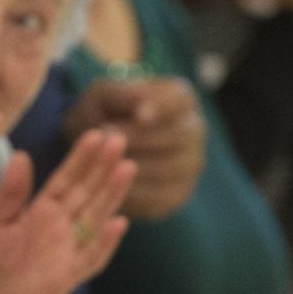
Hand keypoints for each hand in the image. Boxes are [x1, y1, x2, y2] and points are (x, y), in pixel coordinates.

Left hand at [0, 129, 134, 293]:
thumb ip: (11, 193)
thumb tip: (21, 154)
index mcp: (43, 213)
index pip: (66, 180)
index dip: (81, 159)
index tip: (96, 134)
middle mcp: (61, 229)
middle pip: (85, 193)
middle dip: (101, 167)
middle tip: (119, 137)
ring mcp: (68, 252)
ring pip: (94, 217)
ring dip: (111, 194)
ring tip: (127, 167)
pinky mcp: (68, 276)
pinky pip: (90, 258)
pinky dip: (104, 242)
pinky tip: (118, 223)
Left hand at [66, 77, 204, 218]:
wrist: (99, 147)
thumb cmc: (103, 113)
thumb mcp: (105, 97)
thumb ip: (123, 98)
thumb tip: (142, 116)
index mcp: (179, 99)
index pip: (178, 100)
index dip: (162, 107)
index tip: (140, 115)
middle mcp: (193, 130)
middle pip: (179, 135)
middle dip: (141, 139)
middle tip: (108, 140)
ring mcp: (189, 164)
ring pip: (170, 168)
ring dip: (136, 166)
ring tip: (105, 162)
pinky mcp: (177, 194)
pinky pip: (161, 196)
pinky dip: (136, 191)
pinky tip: (111, 184)